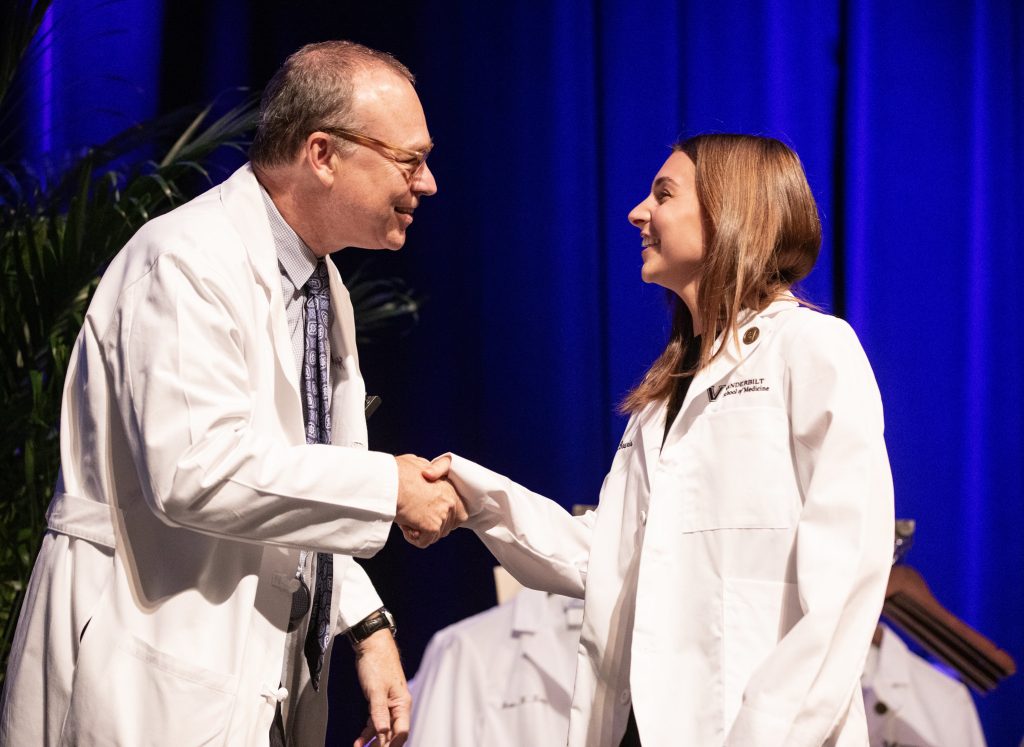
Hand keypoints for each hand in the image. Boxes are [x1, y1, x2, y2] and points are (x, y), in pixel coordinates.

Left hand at [353, 629, 409, 746]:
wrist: (372, 645)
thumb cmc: (377, 663)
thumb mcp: (376, 690)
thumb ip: (378, 712)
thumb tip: (382, 732)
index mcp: (402, 703)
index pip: (402, 731)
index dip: (392, 745)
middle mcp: (398, 706)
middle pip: (394, 733)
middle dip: (383, 745)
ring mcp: (389, 704)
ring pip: (384, 729)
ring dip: (373, 742)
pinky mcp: (379, 701)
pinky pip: (375, 721)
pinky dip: (368, 732)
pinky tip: (359, 741)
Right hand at [394, 454, 466, 547]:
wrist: (386, 481)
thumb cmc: (397, 472)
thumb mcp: (417, 464)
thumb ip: (428, 471)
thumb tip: (427, 473)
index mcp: (449, 487)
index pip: (460, 513)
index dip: (445, 518)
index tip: (430, 516)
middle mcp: (450, 501)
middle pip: (447, 527)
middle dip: (431, 525)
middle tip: (414, 516)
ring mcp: (442, 514)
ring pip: (435, 535)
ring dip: (420, 531)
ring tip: (407, 518)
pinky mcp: (432, 526)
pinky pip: (424, 542)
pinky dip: (412, 537)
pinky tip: (404, 525)